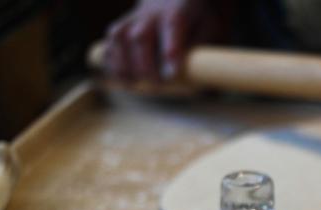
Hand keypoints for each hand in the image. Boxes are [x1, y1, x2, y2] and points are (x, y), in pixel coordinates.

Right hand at [105, 0, 231, 80]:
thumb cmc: (197, 20)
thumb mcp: (210, 29)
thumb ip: (204, 51)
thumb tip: (202, 79)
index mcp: (178, 12)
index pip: (172, 28)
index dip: (170, 52)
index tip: (171, 74)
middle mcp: (151, 13)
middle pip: (141, 37)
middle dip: (145, 66)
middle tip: (156, 86)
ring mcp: (132, 19)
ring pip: (120, 38)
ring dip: (124, 65)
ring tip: (133, 84)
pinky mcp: (120, 28)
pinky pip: (110, 43)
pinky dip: (111, 61)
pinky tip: (121, 77)